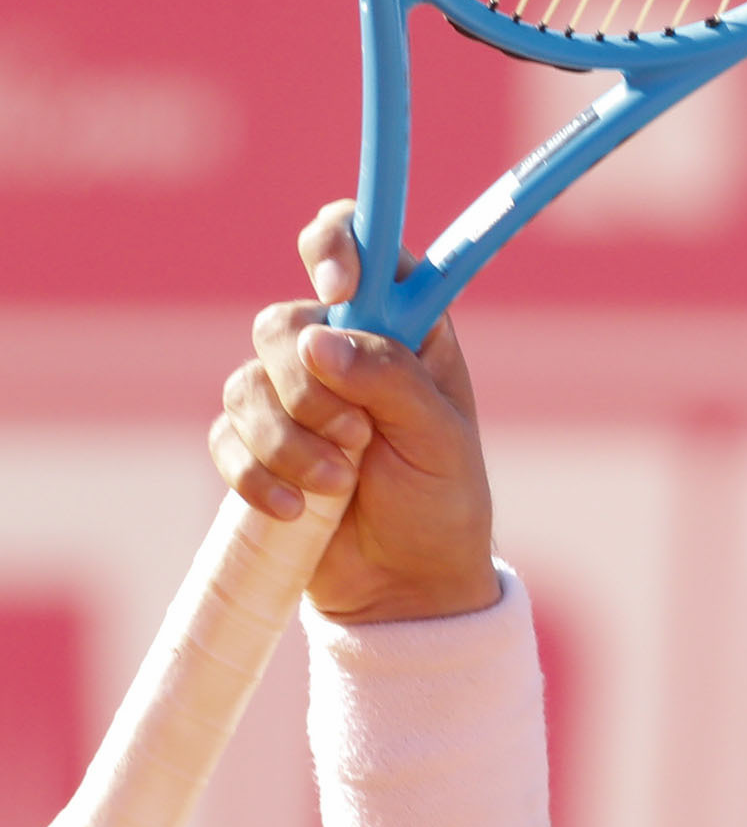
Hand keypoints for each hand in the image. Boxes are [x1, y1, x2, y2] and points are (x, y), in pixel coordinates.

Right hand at [214, 200, 497, 623]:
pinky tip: (297, 508)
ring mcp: (291, 395)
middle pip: (280, 324)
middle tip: (357, 436)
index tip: (337, 284)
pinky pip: (225, 437)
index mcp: (401, 329)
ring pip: (245, 383)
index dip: (336, 244)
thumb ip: (390, 380)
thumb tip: (318, 341)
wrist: (407, 583)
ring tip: (340, 484)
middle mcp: (340, 349)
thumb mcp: (440, 439)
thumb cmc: (441, 501)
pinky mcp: (254, 442)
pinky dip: (257, 475)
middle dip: (309, 388)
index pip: (358, 245)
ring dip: (288, 441)